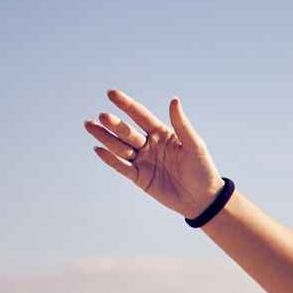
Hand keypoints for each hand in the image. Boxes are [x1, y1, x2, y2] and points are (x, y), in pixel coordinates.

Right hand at [83, 90, 223, 220]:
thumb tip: (174, 100)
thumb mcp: (195, 146)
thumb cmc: (202, 169)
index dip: (126, 105)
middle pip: (127, 132)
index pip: (141, 116)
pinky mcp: (139, 177)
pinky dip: (110, 158)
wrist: (202, 199)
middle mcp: (149, 145)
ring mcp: (143, 161)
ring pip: (120, 147)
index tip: (111, 94)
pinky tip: (98, 149)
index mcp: (162, 134)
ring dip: (105, 137)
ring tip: (90, 125)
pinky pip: (122, 167)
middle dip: (115, 124)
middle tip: (103, 116)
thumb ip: (182, 125)